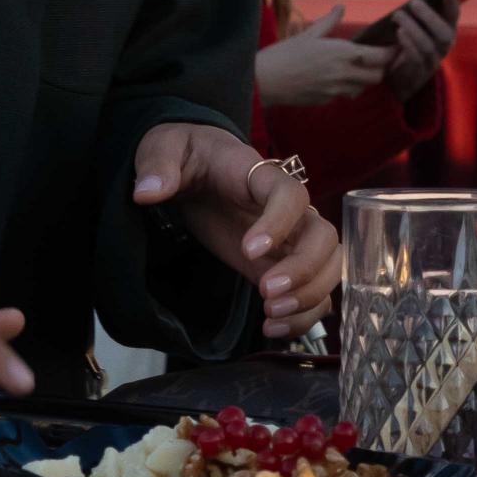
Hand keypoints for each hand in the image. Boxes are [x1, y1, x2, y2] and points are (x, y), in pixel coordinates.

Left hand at [132, 120, 342, 339]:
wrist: (197, 171)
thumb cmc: (187, 154)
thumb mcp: (164, 148)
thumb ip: (158, 165)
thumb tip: (147, 192)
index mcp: (262, 176)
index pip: (292, 196)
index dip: (279, 224)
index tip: (248, 250)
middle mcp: (289, 210)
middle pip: (323, 237)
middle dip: (304, 270)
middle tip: (267, 294)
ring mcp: (290, 239)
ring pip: (329, 267)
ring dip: (309, 297)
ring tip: (271, 317)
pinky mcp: (281, 265)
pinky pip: (313, 292)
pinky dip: (303, 316)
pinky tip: (271, 329)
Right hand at [255, 2, 397, 104]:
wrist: (265, 81)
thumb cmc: (284, 54)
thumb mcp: (309, 34)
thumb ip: (329, 22)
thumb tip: (340, 7)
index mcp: (342, 53)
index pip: (380, 57)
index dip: (391, 53)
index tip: (394, 47)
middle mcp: (343, 73)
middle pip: (377, 76)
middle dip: (379, 69)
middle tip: (376, 59)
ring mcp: (336, 90)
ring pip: (362, 88)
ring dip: (362, 79)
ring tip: (354, 68)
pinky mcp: (326, 101)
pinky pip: (343, 95)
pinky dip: (344, 87)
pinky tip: (333, 78)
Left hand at [380, 0, 461, 104]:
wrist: (402, 79)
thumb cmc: (410, 46)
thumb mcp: (418, 29)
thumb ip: (419, 17)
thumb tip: (413, 1)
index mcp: (446, 32)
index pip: (453, 18)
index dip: (453, 5)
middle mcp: (444, 48)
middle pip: (444, 34)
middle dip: (429, 16)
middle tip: (414, 3)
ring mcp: (433, 61)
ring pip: (428, 45)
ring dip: (412, 27)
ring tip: (398, 15)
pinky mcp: (420, 72)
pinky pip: (416, 57)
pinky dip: (407, 43)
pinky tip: (399, 32)